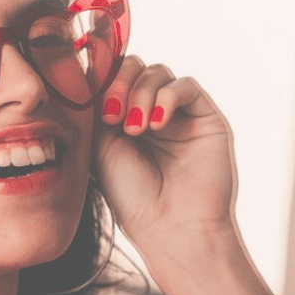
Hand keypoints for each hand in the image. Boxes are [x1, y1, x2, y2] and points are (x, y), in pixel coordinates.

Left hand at [93, 57, 240, 282]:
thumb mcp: (100, 146)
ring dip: (140, 93)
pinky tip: (154, 124)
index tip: (91, 101)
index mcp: (123, 118)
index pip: (113, 77)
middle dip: (119, 83)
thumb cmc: (131, 196)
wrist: (169, 227)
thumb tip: (88, 71)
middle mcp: (151, 112)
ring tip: (134, 128)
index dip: (102, 80)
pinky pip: (185, 86)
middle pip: (135, 67)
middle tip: (111, 114)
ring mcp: (179, 114)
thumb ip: (96, 108)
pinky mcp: (206, 118)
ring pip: (158, 72)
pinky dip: (166, 97)